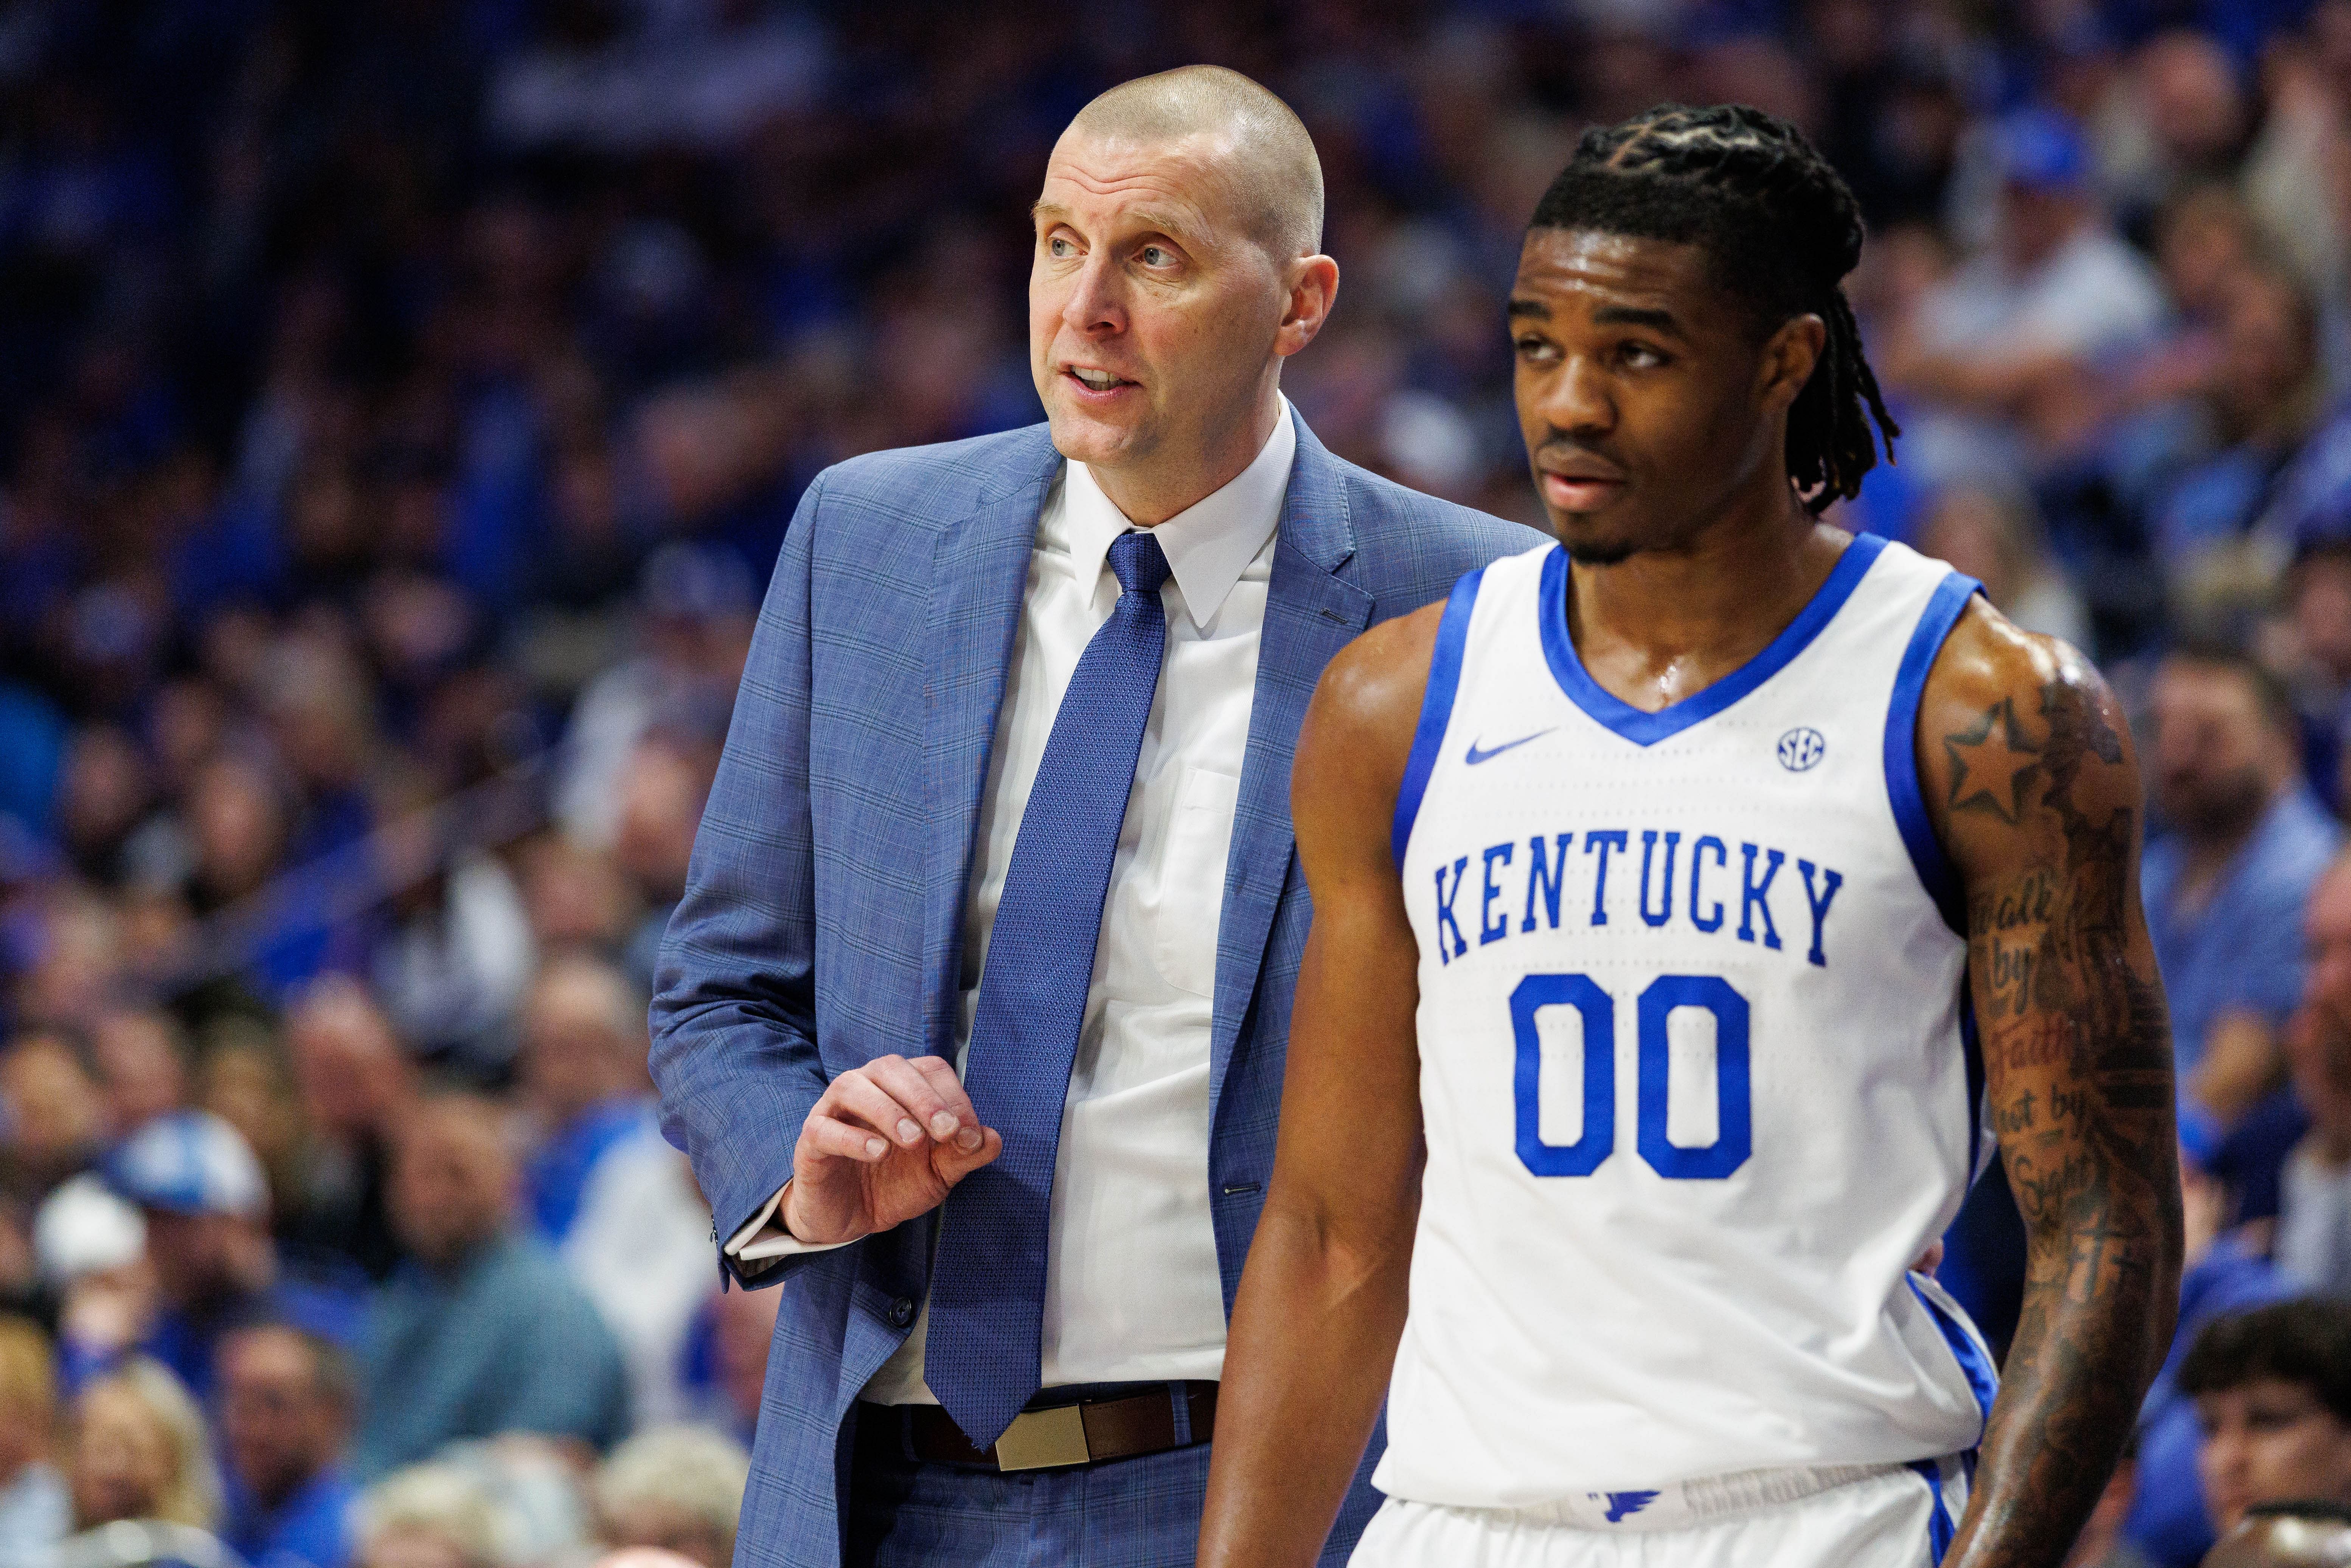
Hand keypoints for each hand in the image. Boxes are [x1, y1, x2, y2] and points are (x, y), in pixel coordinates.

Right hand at [784, 1054, 1002, 1244]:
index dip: (954, 1098)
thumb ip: (964, 1155)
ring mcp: (833, 1111)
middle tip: (946, 1132)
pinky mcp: (811, 1141)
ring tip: (912, 1140)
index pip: (930, 1070)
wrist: (851, 1220)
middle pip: (891, 1067)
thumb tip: (994, 1138)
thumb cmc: (894, 1184)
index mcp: (901, 1087)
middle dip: (923, 1097)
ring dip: (887, 1110)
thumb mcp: (938, 1173)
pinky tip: (877, 1153)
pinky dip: (851, 1137)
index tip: (968, 1137)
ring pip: (852, 1087)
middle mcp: (866, 1087)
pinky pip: (823, 1128)